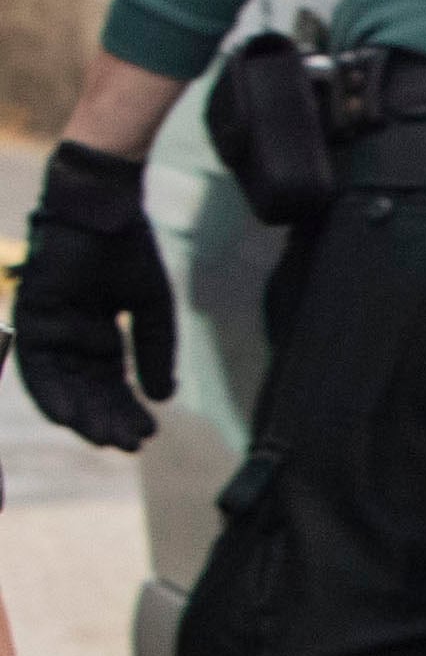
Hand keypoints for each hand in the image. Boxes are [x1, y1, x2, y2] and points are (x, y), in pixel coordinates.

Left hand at [14, 138, 175, 448]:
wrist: (103, 210)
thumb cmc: (129, 252)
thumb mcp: (152, 310)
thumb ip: (154, 353)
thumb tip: (162, 398)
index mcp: (98, 334)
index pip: (110, 382)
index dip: (127, 409)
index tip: (147, 434)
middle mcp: (71, 336)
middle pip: (86, 389)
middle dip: (106, 419)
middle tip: (129, 445)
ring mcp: (49, 328)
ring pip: (61, 383)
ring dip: (80, 414)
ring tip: (105, 439)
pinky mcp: (32, 317)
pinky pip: (36, 363)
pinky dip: (49, 392)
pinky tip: (67, 417)